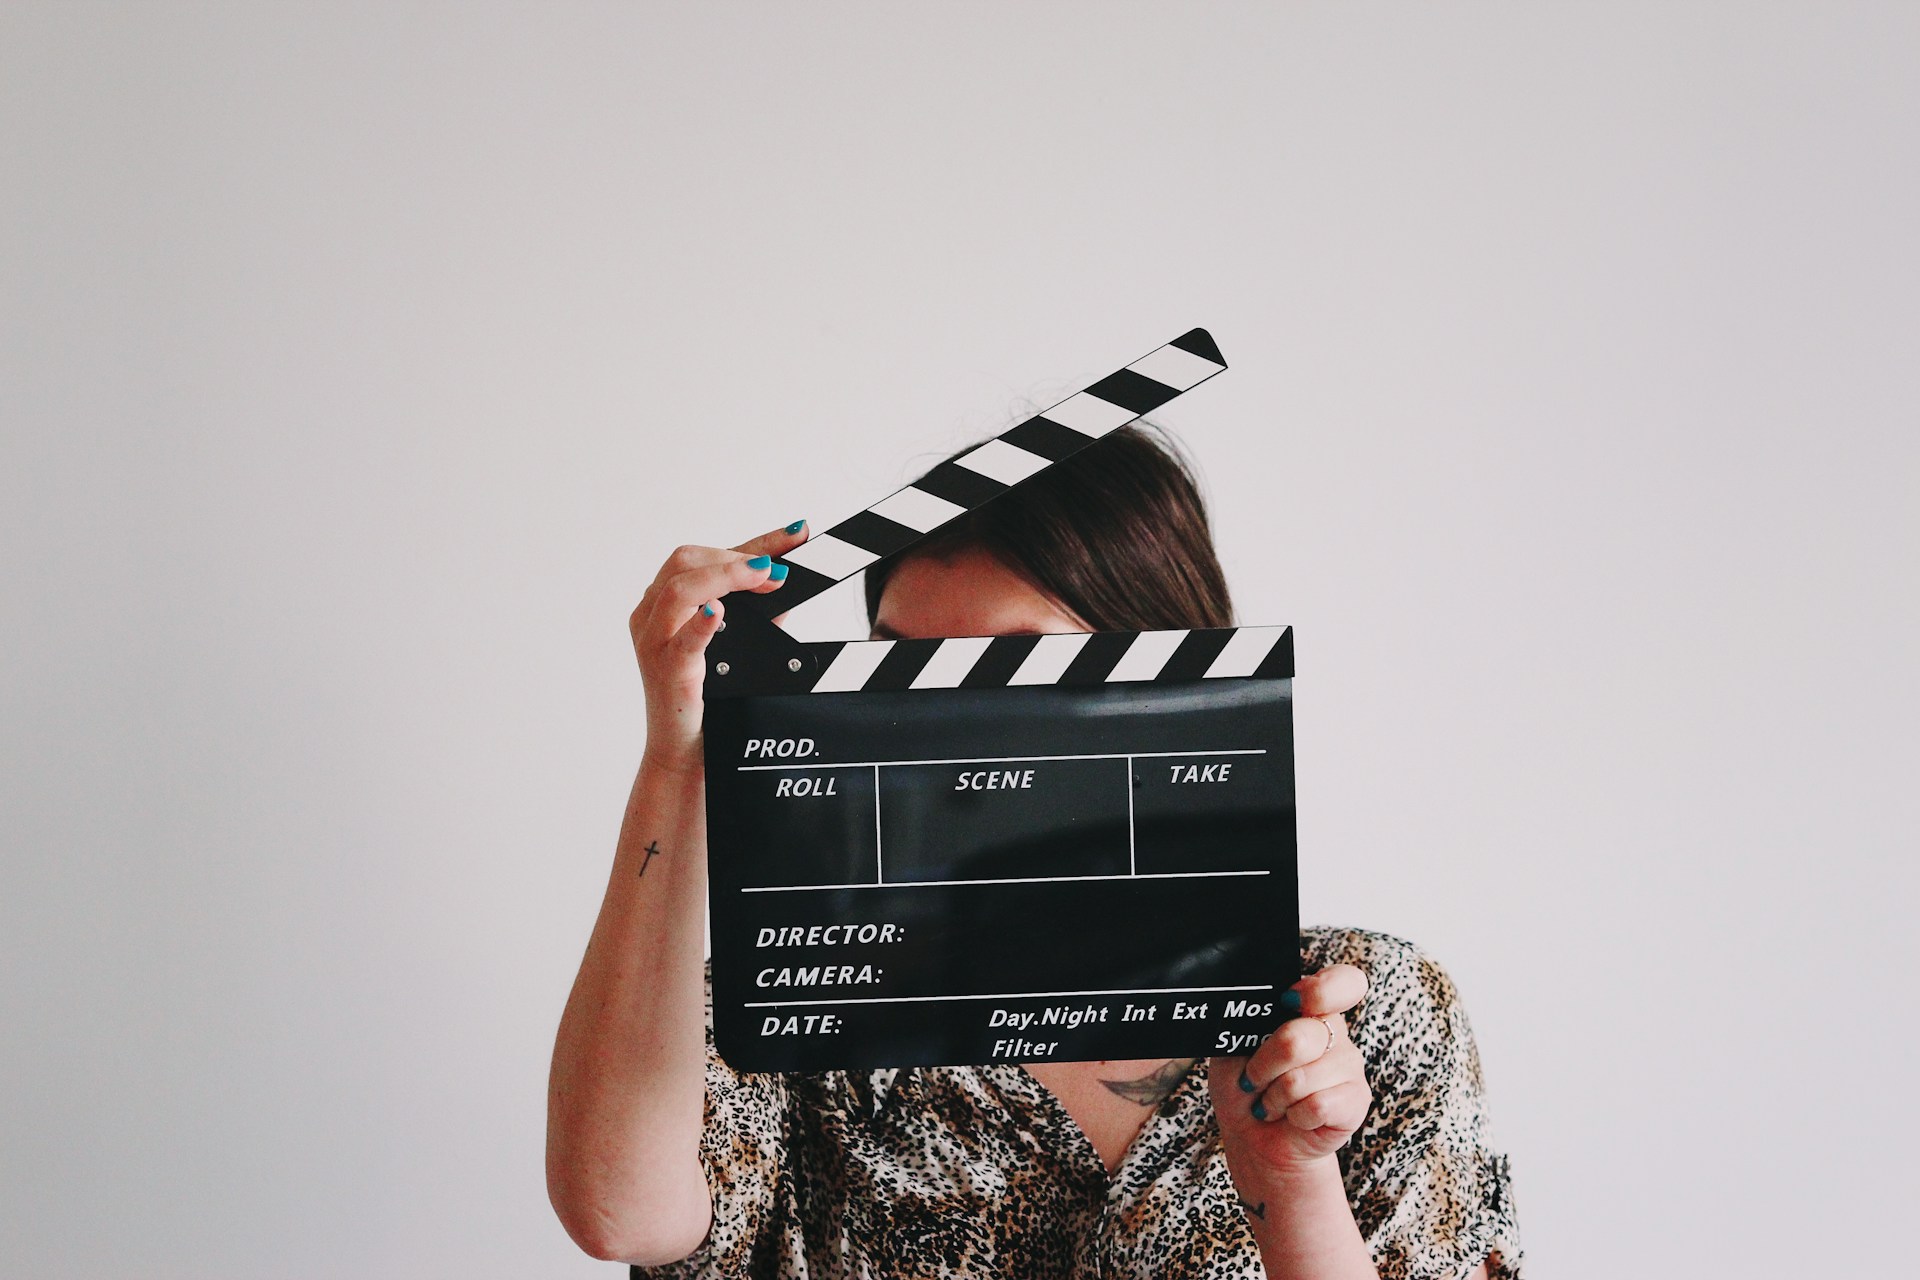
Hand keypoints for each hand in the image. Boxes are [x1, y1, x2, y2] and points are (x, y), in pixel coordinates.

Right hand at [628, 520, 808, 776]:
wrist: (686, 753)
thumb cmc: (709, 699)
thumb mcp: (739, 644)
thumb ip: (759, 612)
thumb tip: (786, 578)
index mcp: (664, 603)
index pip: (705, 556)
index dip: (755, 541)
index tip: (795, 532)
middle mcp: (651, 616)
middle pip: (686, 561)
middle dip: (737, 557)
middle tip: (779, 569)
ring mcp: (654, 643)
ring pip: (679, 589)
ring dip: (726, 576)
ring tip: (763, 576)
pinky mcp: (666, 672)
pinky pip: (680, 641)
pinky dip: (701, 623)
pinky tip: (718, 613)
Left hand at [1208, 964, 1371, 1176]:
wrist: (1254, 1137)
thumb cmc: (1244, 1085)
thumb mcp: (1233, 1047)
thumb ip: (1247, 1023)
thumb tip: (1258, 1007)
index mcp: (1308, 1008)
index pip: (1343, 982)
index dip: (1322, 989)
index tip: (1289, 1000)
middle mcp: (1334, 1032)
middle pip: (1301, 1037)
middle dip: (1264, 1065)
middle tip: (1252, 1078)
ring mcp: (1350, 1065)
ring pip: (1303, 1078)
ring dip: (1274, 1097)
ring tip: (1272, 1102)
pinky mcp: (1357, 1101)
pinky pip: (1318, 1105)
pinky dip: (1294, 1116)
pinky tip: (1294, 1117)